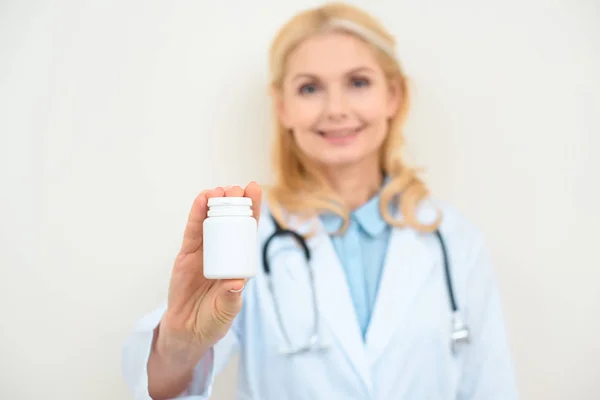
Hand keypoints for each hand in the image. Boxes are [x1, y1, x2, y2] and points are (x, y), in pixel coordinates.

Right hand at [158, 182, 261, 357]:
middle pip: (231, 221)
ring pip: (211, 221)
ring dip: (215, 203)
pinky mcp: (186, 254)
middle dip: (235, 202)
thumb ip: (229, 299)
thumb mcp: (224, 312)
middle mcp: (223, 253)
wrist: (186, 331)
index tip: (256, 191)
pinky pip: (192, 231)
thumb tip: (236, 282)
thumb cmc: (211, 321)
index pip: (248, 232)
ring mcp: (204, 252)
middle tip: (238, 188)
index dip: (252, 211)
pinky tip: (201, 200)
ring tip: (220, 190)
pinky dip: (196, 214)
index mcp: (238, 263)